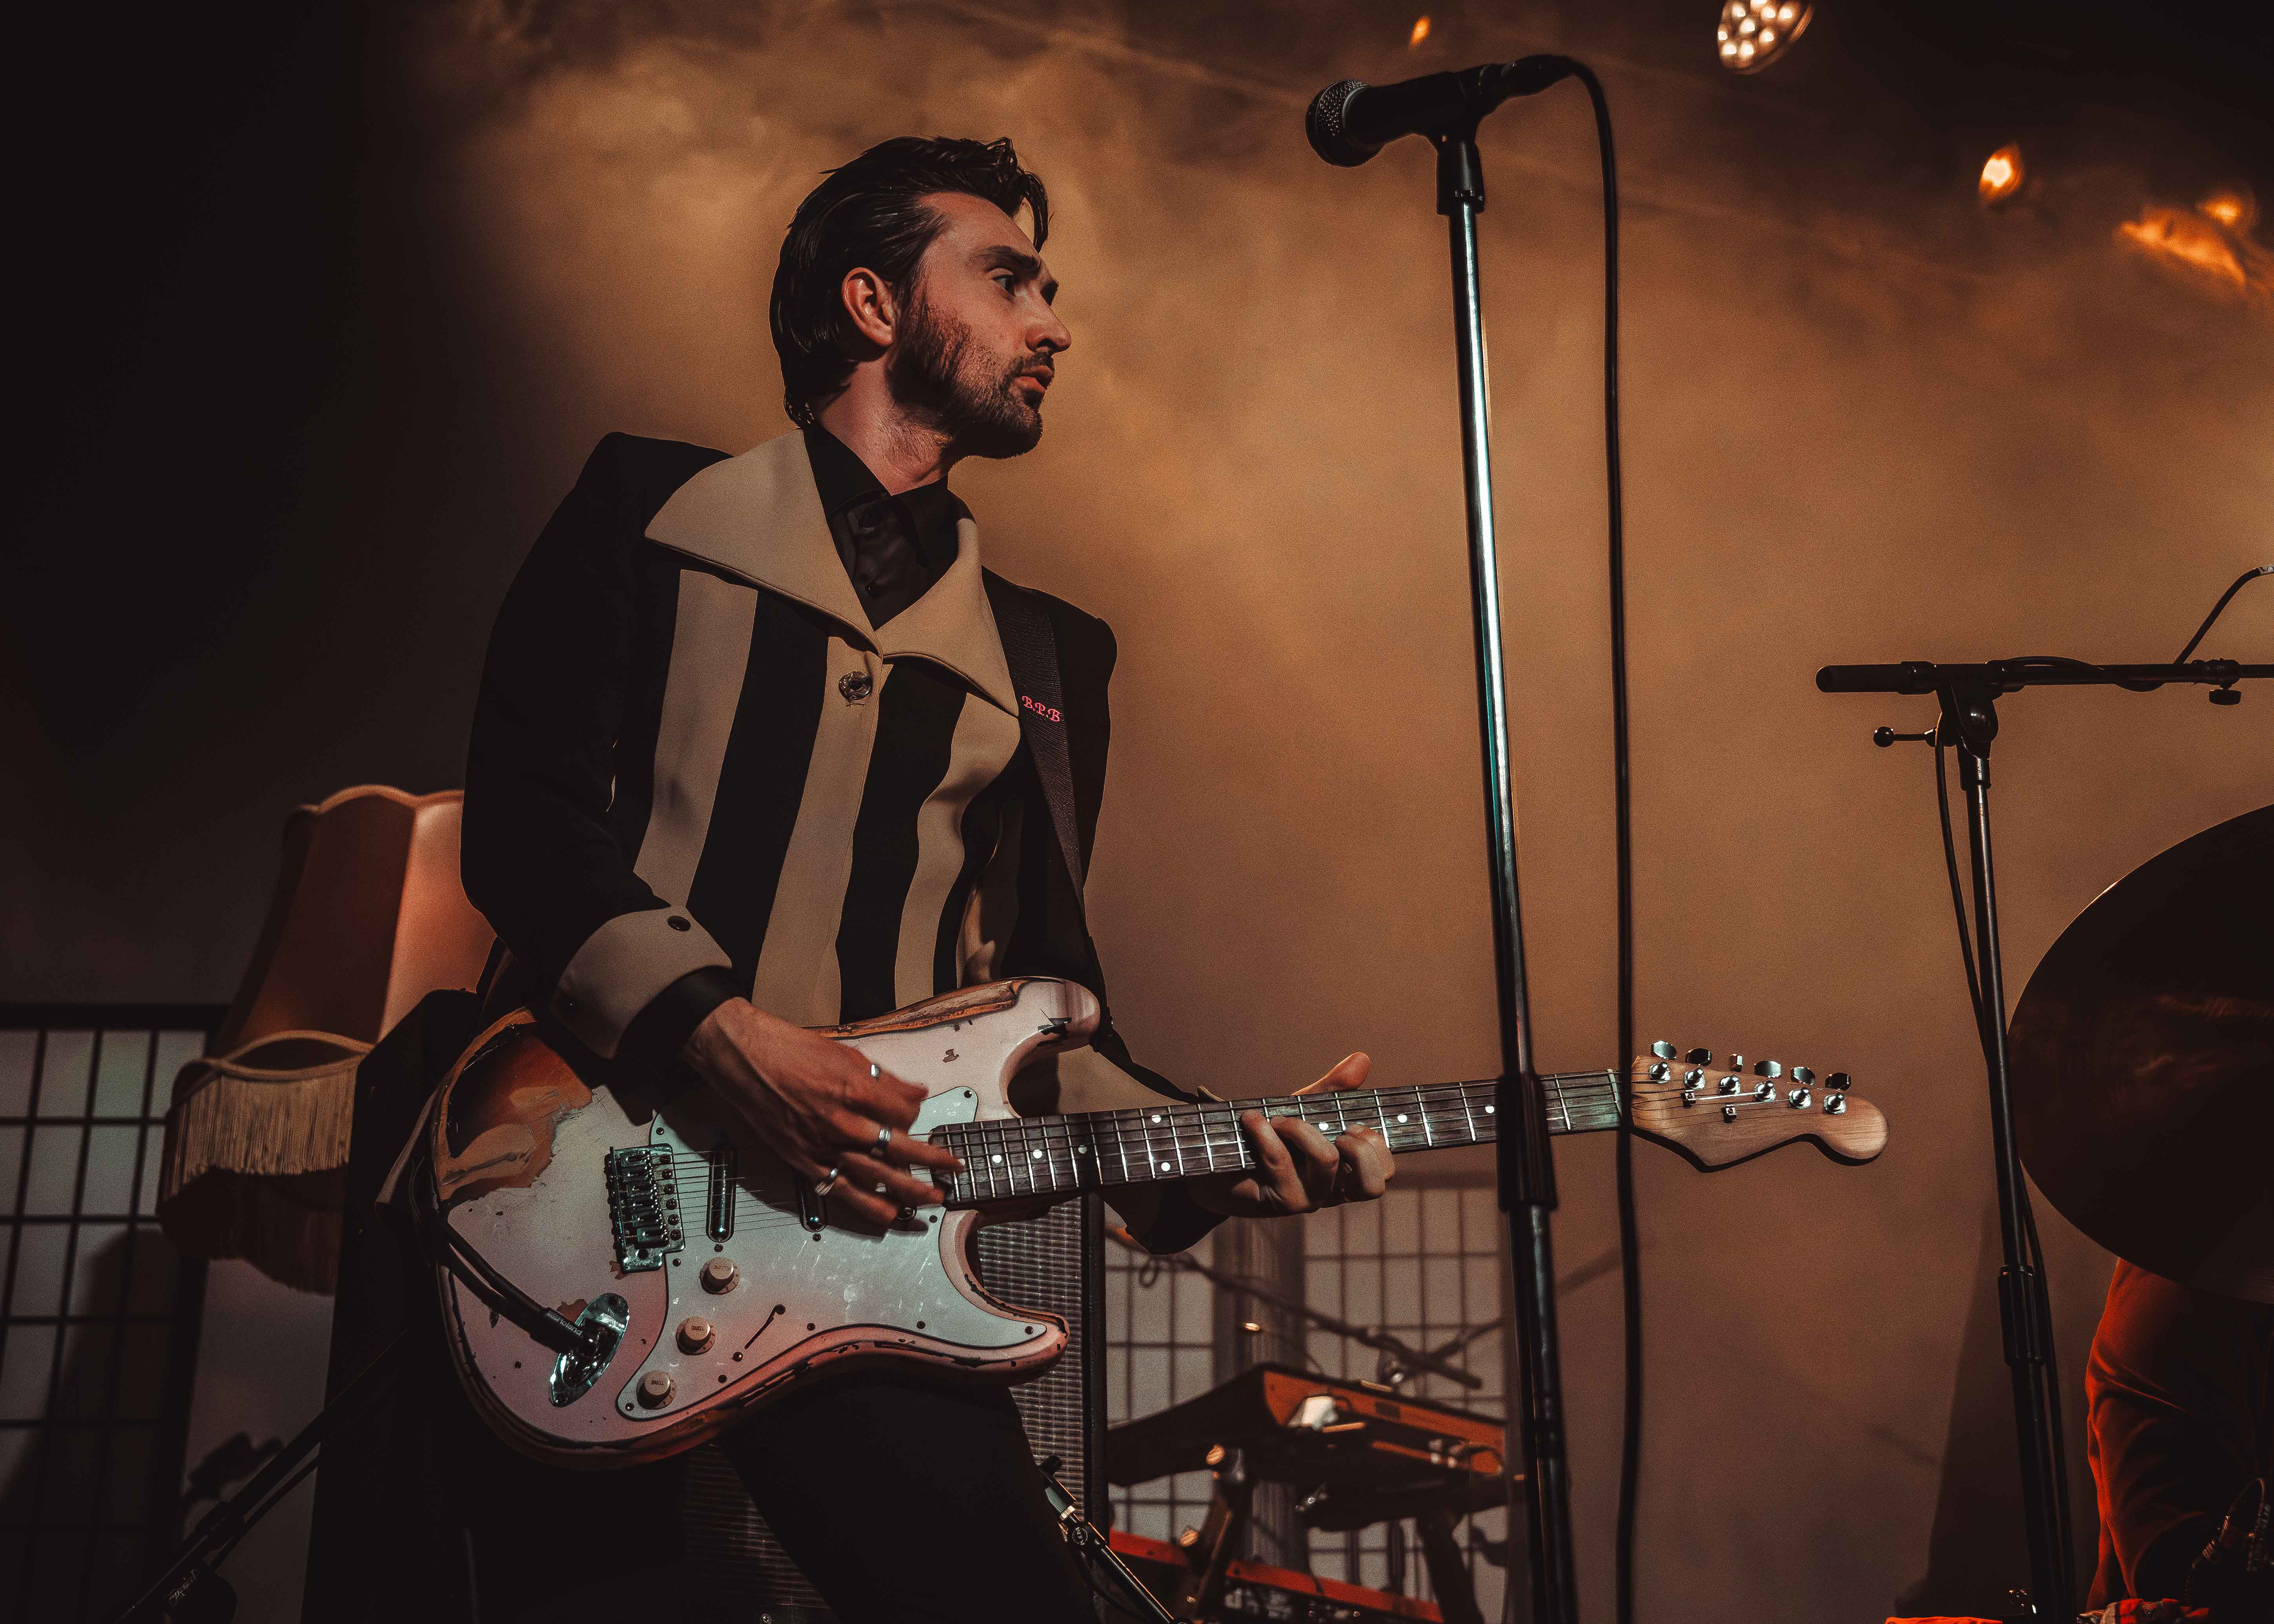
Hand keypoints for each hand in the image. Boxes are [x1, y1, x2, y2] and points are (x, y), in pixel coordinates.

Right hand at [682, 998, 962, 1226]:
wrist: (743, 1059)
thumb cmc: (789, 1049)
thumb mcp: (845, 1053)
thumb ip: (884, 1078)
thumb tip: (917, 1091)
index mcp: (854, 1089)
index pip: (903, 1113)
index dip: (916, 1115)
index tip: (917, 1114)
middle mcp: (842, 1121)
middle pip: (897, 1148)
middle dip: (930, 1160)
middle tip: (952, 1168)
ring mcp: (822, 1144)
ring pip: (874, 1175)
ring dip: (907, 1190)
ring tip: (931, 1199)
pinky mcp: (803, 1160)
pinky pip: (840, 1188)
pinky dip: (865, 1203)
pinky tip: (886, 1212)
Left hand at [1190, 1053, 1393, 1219]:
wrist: (1215, 1162)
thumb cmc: (1266, 1137)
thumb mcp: (1303, 1109)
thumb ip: (1333, 1090)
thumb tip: (1362, 1058)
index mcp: (1344, 1175)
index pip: (1384, 1174)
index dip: (1377, 1146)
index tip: (1352, 1124)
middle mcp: (1330, 1194)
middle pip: (1372, 1182)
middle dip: (1354, 1141)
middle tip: (1327, 1128)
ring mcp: (1305, 1201)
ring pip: (1327, 1159)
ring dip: (1300, 1126)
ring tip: (1278, 1119)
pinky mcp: (1275, 1203)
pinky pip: (1280, 1159)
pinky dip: (1265, 1131)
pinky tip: (1251, 1120)